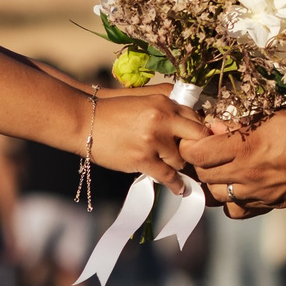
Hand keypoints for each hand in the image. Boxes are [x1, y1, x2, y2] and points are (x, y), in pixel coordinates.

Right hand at [89, 88, 206, 192]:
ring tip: (179, 171)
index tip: (201, 143)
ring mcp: (153, 140)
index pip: (195, 119)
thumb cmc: (113, 109)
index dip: (200, 133)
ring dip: (179, 166)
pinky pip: (167, 176)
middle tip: (198, 159)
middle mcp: (162, 119)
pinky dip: (175, 184)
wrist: (85, 120)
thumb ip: (167, 101)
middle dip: (197, 150)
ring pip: (180, 160)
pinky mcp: (142, 159)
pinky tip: (179, 188)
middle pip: (196, 138)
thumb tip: (191, 113)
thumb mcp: (142, 97)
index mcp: (164, 102)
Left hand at [182, 111, 285, 215]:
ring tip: (219, 168)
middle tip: (205, 150)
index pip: (197, 153)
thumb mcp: (271, 116)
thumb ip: (237, 123)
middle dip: (198, 161)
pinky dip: (230, 201)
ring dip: (212, 181)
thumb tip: (212, 126)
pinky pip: (236, 210)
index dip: (189, 145)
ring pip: (215, 195)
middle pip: (202, 174)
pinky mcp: (267, 206)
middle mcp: (248, 174)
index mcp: (246, 147)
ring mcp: (257, 193)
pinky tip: (237, 187)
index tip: (193, 138)